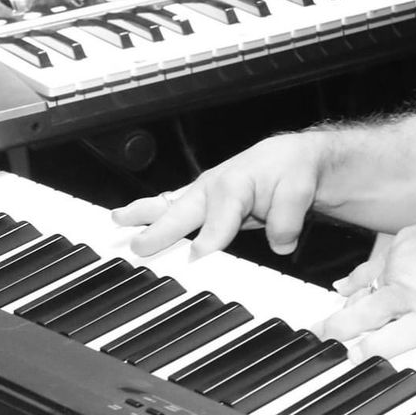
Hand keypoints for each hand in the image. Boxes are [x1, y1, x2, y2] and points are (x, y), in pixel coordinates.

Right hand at [110, 134, 321, 258]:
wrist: (291, 160)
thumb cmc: (292, 171)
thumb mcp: (300, 190)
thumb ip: (288, 218)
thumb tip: (280, 243)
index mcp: (234, 185)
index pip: (221, 216)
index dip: (211, 236)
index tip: (199, 254)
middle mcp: (212, 189)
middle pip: (183, 211)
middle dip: (160, 230)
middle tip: (138, 246)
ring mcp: (202, 195)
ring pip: (168, 206)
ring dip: (141, 216)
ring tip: (115, 223)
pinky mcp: (200, 201)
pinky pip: (171, 207)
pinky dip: (150, 214)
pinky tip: (130, 222)